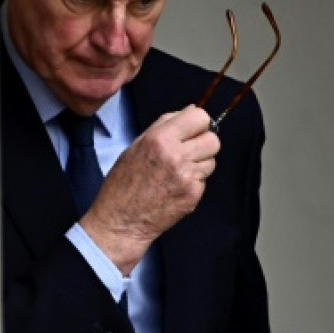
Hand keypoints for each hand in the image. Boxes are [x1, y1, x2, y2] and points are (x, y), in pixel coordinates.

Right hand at [79, 104, 218, 273]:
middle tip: (188, 151)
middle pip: (213, 139)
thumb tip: (188, 111)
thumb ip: (163, 126)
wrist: (121, 221)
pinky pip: (204, 180)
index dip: (197, 122)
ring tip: (178, 171)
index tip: (192, 128)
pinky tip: (175, 187)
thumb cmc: (122, 185)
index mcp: (159, 139)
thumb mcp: (135, 146)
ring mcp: (187, 177)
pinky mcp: (193, 195)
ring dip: (199, 163)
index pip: (199, 117)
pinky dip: (193, 182)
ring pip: (212, 160)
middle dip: (202, 143)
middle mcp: (176, 156)